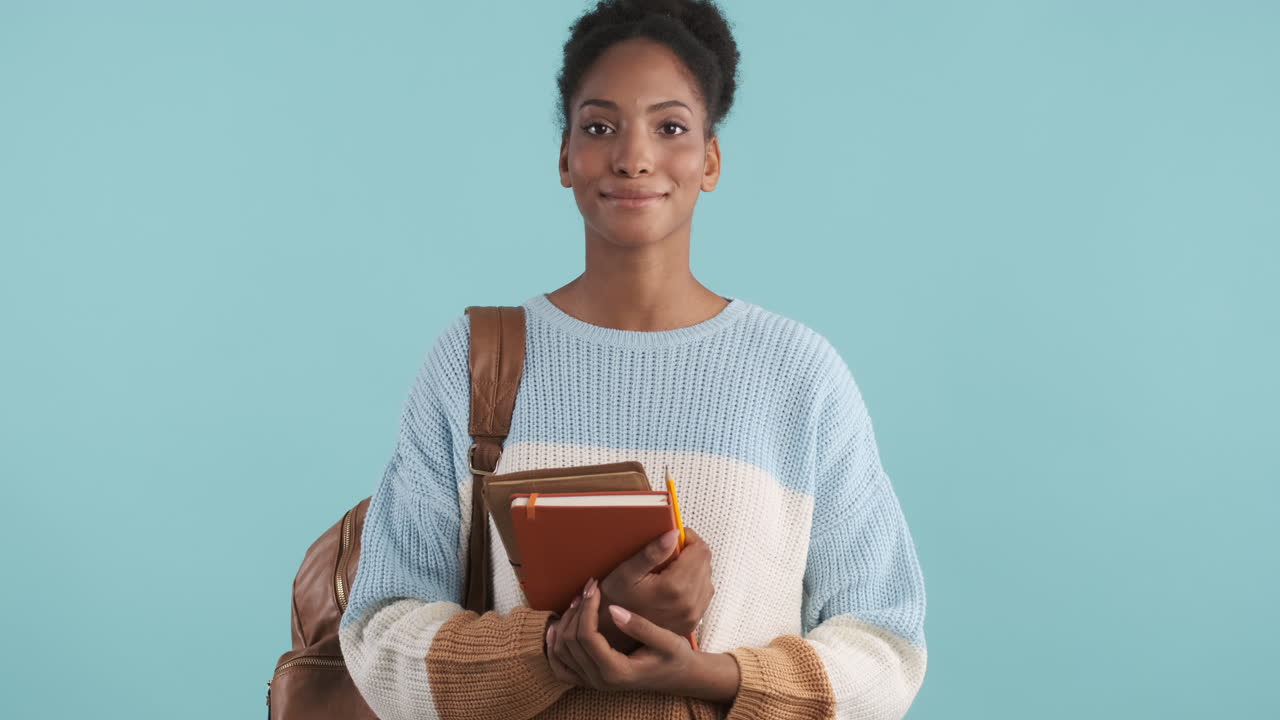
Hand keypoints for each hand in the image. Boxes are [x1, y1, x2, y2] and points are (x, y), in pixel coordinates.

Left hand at [546, 576, 702, 696]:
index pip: (587, 637)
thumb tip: (613, 609)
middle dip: (576, 610)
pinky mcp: (590, 680)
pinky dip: (554, 648)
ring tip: (578, 600)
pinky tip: (555, 628)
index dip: (587, 608)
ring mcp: (593, 682)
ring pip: (561, 652)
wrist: (680, 677)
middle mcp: (600, 680)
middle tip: (589, 588)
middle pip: (570, 642)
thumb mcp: (667, 641)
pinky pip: (561, 667)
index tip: (595, 586)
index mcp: (616, 671)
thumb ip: (640, 627)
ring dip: (565, 623)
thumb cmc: (676, 657)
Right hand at [594, 527, 714, 652]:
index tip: (675, 536)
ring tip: (671, 567)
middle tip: (670, 551)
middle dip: (691, 552)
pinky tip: (675, 584)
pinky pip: (704, 594)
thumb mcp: (626, 573)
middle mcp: (689, 603)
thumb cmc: (616, 603)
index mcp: (675, 587)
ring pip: (707, 578)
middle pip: (706, 562)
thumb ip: (652, 552)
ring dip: (694, 568)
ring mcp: (692, 614)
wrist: (614, 637)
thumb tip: (674, 534)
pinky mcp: (691, 622)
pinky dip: (694, 584)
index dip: (689, 537)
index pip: (700, 550)